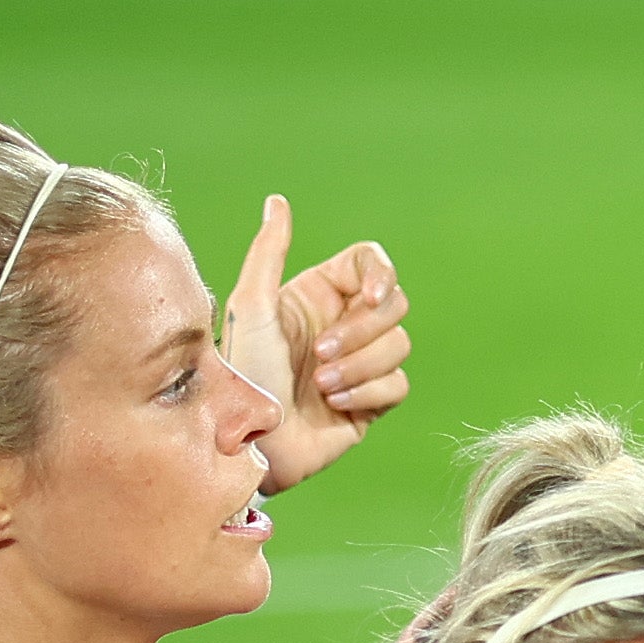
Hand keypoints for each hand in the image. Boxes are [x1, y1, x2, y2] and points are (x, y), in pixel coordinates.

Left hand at [223, 200, 411, 494]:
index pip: (373, 264)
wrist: (254, 440)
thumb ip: (269, 252)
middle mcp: (343, 324)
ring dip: (359, 366)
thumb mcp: (251, 305)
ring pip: (399, 345)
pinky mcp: (371, 401)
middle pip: (395, 304)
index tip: (369, 297)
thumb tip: (277, 202)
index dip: (381, 276)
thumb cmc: (244, 372)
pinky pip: (397, 384)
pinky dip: (368, 392)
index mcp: (319, 295)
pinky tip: (335, 403)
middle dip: (363, 331)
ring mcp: (360, 363)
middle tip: (320, 355)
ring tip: (320, 385)